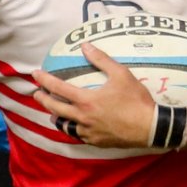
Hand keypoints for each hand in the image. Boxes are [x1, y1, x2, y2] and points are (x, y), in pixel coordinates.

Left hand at [31, 45, 158, 148]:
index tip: (35, 74)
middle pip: (55, 109)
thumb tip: (85, 45)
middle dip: (43, 100)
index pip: (58, 89)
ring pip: (64, 126)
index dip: (44, 80)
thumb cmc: (136, 100)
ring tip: (53, 113)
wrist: (150, 127)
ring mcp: (88, 132)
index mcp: (86, 100)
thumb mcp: (121, 74)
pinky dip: (72, 128)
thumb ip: (101, 60)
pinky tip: (74, 126)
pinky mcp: (96, 141)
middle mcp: (83, 118)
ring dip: (56, 117)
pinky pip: (78, 135)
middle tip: (37, 94)